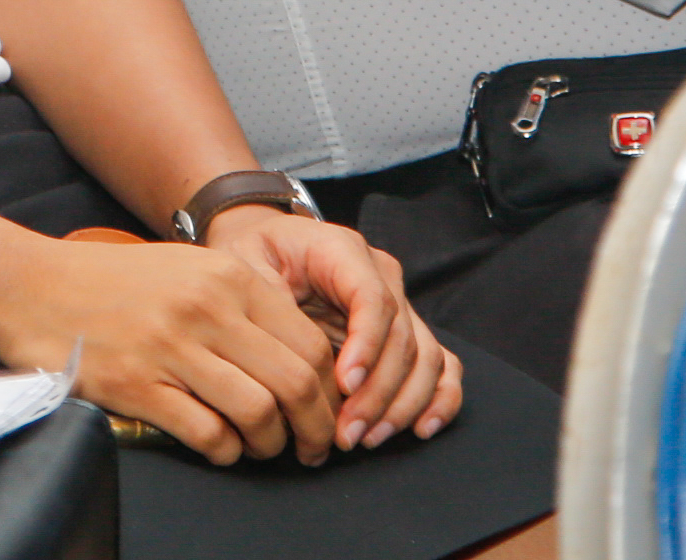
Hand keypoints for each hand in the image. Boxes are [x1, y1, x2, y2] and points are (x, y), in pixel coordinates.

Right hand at [0, 232, 346, 466]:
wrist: (28, 286)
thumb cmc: (109, 281)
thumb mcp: (186, 268)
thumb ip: (241, 300)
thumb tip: (298, 353)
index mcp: (226, 278)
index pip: (309, 343)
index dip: (329, 390)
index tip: (327, 411)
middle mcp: (206, 309)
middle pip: (295, 382)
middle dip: (314, 427)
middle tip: (311, 447)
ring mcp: (172, 348)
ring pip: (259, 412)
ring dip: (270, 443)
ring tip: (263, 448)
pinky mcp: (139, 386)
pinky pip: (208, 434)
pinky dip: (226, 452)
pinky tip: (220, 448)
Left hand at [202, 209, 459, 451]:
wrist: (265, 246)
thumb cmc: (253, 255)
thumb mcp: (244, 262)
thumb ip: (266, 298)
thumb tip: (289, 348)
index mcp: (343, 251)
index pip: (373, 299)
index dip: (367, 346)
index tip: (346, 386)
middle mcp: (381, 275)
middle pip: (402, 338)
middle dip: (379, 393)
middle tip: (347, 433)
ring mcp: (400, 305)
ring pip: (426, 358)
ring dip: (403, 405)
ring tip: (367, 438)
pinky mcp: (406, 333)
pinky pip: (440, 366)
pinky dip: (439, 399)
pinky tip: (421, 430)